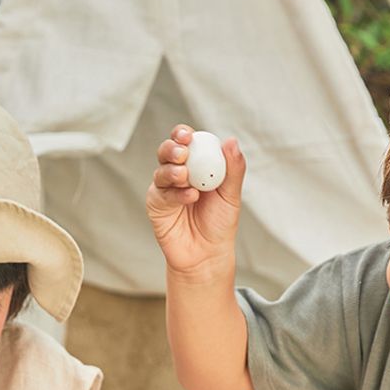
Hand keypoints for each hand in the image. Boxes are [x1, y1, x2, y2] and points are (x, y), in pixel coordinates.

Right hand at [146, 125, 245, 275]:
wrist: (208, 254)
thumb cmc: (219, 224)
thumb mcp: (231, 196)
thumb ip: (233, 169)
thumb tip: (231, 141)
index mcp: (196, 164)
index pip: (185, 142)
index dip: (183, 134)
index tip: (188, 136)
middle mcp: (178, 173)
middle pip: (167, 151)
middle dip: (172, 148)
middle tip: (183, 153)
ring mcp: (165, 189)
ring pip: (161, 170)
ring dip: (173, 171)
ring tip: (186, 178)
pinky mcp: (156, 205)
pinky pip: (162, 194)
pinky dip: (176, 193)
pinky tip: (190, 197)